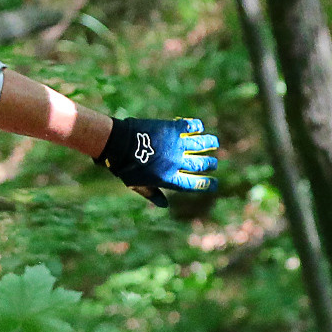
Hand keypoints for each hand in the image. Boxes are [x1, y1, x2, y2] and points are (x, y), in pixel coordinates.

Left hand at [96, 117, 218, 207]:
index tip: (214, 183)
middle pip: (201, 164)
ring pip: (201, 144)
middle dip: (210, 164)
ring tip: (214, 143)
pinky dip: (196, 126)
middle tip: (213, 163)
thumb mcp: (136, 185)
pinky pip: (191, 127)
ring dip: (210, 144)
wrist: (117, 143)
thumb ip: (152, 194)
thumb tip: (165, 205)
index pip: (194, 184)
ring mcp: (176, 145)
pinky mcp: (173, 129)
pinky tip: (199, 127)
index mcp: (168, 178)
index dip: (206, 184)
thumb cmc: (124, 167)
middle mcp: (176, 162)